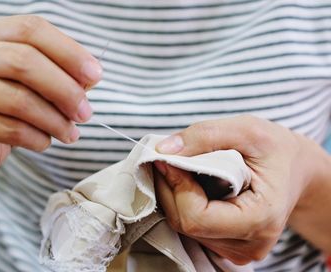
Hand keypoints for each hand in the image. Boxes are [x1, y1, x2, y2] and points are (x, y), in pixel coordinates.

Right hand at [0, 15, 101, 175]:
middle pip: (24, 62)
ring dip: (56, 121)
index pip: (32, 29)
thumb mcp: (34, 82)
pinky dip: (38, 139)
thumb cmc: (8, 105)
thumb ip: (61, 73)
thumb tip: (90, 77)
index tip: (96, 74)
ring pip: (19, 100)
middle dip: (65, 90)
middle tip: (86, 113)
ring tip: (71, 133)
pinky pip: (11, 130)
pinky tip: (45, 141)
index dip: (69, 51)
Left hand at [153, 115, 317, 264]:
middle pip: (186, 223)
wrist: (294, 169)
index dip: (175, 185)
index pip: (197, 217)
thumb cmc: (275, 149)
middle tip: (168, 159)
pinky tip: (191, 184)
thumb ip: (205, 135)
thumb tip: (162, 150)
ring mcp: (238, 251)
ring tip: (184, 169)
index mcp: (260, 218)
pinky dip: (182, 203)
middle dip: (170, 188)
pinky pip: (191, 228)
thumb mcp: (247, 129)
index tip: (167, 158)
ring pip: (184, 226)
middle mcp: (250, 245)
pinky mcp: (228, 247)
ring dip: (174, 194)